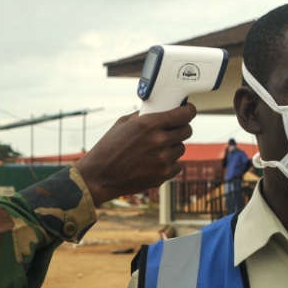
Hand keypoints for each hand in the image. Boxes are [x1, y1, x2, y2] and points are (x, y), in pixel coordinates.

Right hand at [76, 103, 195, 205]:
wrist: (99, 176)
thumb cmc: (107, 148)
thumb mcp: (122, 124)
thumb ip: (144, 116)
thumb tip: (158, 111)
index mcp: (150, 124)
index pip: (184, 114)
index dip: (188, 111)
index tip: (187, 111)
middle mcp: (159, 141)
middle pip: (186, 131)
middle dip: (180, 129)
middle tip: (171, 131)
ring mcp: (162, 160)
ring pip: (181, 149)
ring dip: (173, 147)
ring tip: (157, 149)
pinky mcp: (162, 175)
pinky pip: (176, 166)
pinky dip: (169, 164)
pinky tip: (156, 162)